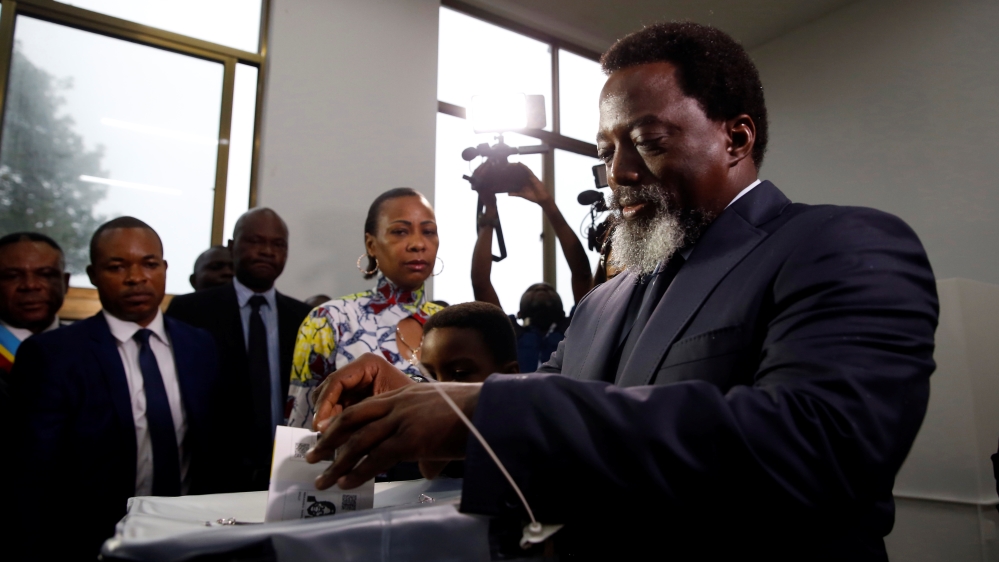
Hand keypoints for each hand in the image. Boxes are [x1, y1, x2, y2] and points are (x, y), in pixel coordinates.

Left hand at [306, 382, 481, 488]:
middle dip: (329, 439)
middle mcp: (399, 404)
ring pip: (359, 441)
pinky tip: (348, 483)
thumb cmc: (473, 413)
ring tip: (324, 479)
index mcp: (404, 395)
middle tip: (314, 456)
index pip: (364, 407)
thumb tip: (425, 455)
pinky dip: (359, 472)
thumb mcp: (441, 409)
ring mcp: (404, 420)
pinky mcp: (411, 438)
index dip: (341, 423)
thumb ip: (425, 424)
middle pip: (353, 419)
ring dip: (338, 462)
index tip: (327, 437)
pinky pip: (377, 457)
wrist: (490, 410)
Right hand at [310, 352, 415, 430]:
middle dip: (322, 413)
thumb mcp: (385, 409)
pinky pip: (337, 408)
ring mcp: (356, 382)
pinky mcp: (356, 396)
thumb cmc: (414, 407)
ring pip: (329, 400)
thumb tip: (321, 428)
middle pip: (328, 389)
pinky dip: (334, 423)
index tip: (318, 426)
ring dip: (326, 419)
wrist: (431, 412)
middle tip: (321, 436)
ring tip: (327, 440)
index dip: (325, 404)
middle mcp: (359, 369)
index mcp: (368, 364)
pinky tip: (336, 438)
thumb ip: (356, 416)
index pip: (336, 381)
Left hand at [507, 163, 549, 205]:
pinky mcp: (533, 177)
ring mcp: (529, 177)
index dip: (510, 173)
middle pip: (518, 172)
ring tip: (511, 163)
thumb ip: (516, 193)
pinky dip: (524, 166)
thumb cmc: (533, 196)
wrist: (541, 198)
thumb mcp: (522, 195)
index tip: (504, 171)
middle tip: (505, 165)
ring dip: (517, 166)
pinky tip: (519, 163)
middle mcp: (525, 179)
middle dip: (512, 168)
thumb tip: (508, 194)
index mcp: (522, 183)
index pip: (515, 177)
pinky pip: (528, 170)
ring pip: (522, 170)